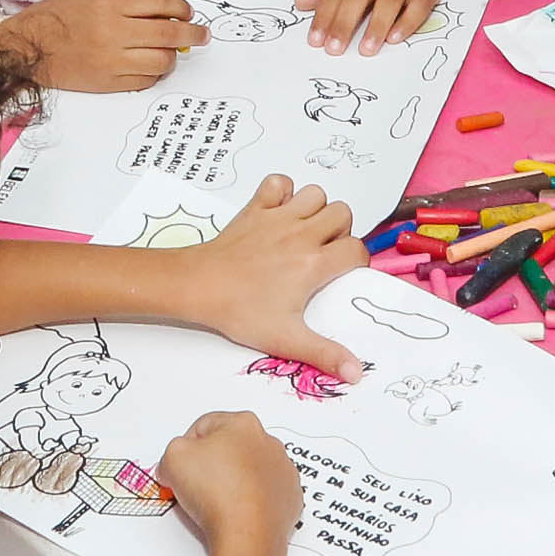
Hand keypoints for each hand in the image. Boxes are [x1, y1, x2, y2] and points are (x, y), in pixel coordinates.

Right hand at [0, 0, 206, 90]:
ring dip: (171, 57)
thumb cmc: (58, 18)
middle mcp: (113, 30)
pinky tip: (147, 68)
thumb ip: (127, 5)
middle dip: (193, 34)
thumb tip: (166, 14)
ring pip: (161, 60)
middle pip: (169, 33)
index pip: (161, 2)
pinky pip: (144, 81)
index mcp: (110, 3)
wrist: (26, 47)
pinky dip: (152, 75)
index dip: (182, 7)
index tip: (188, 13)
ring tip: (168, 53)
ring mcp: (111, 59)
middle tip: (202, 35)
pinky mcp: (107, 82)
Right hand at [160, 410, 300, 554]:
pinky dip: (252, 501)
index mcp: (243, 424)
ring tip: (218, 502)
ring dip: (233, 481)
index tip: (183, 467)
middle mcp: (269, 443)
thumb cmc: (217, 493)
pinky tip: (237, 512)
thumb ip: (173, 451)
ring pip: (249, 471)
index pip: (204, 427)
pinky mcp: (289, 497)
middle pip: (230, 448)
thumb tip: (177, 463)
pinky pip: (265, 494)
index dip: (187, 448)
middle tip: (198, 485)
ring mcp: (282, 471)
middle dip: (213, 463)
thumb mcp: (173, 458)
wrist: (247, 533)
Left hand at [178, 174, 364, 374]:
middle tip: (325, 252)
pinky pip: (279, 182)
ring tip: (306, 232)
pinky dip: (284, 192)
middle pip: (342, 214)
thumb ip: (324, 354)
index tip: (342, 272)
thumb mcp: (286, 339)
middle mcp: (301, 234)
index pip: (356, 249)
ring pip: (316, 194)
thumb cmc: (240, 311)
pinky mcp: (256, 208)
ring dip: (316, 209)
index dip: (355, 261)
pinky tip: (281, 213)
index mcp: (312, 264)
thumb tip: (355, 373)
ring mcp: (278, 217)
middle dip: (340, 231)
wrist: (199, 286)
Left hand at [296, 0, 447, 53]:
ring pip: (389, 0)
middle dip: (344, 23)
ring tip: (365, 50)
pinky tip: (394, 38)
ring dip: (377, 25)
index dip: (324, 15)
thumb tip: (301, 4)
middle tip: (334, 49)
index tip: (315, 40)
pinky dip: (407, 22)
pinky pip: (418, 5)